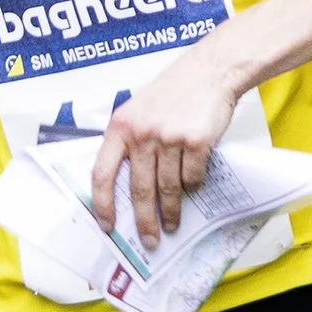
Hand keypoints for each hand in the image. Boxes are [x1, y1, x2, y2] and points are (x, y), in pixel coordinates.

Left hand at [92, 46, 243, 246]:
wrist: (210, 71)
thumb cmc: (173, 91)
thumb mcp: (138, 109)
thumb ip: (128, 139)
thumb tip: (122, 184)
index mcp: (120, 127)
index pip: (101, 173)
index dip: (103, 204)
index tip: (108, 225)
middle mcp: (142, 133)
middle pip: (139, 189)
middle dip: (144, 221)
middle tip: (149, 240)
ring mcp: (169, 137)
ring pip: (167, 188)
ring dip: (171, 212)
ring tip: (173, 224)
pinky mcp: (195, 141)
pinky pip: (192, 177)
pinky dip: (192, 186)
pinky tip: (193, 188)